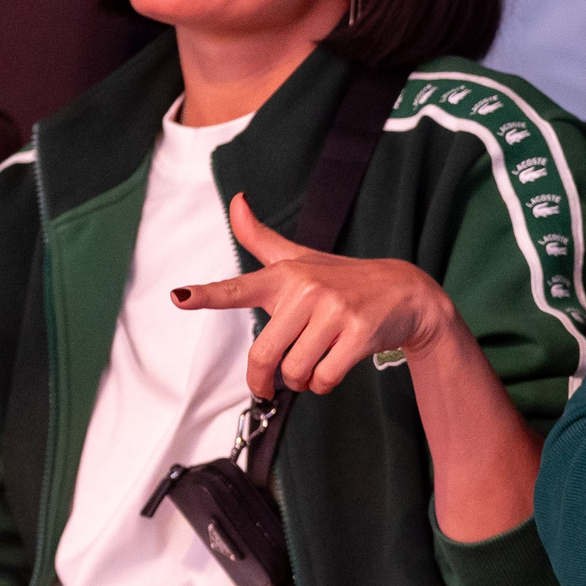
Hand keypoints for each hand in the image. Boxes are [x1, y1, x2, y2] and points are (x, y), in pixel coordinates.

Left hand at [174, 194, 459, 396]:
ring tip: (314, 366)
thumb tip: (235, 200)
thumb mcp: (300, 257)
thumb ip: (260, 237)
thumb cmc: (343, 279)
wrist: (405, 292)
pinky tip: (333, 368)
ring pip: (295, 372)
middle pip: (264, 355)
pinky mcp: (358, 334)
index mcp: (285, 275)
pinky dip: (324, 385)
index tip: (180, 297)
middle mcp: (307, 290)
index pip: (238, 287)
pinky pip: (324, 378)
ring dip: (301, 382)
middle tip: (273, 383)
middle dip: (266, 379)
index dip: (207, 295)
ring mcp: (334, 311)